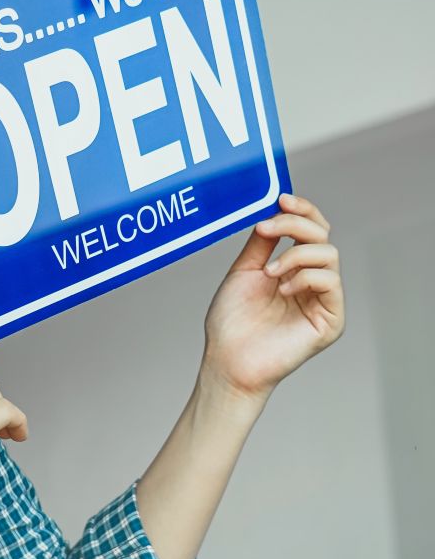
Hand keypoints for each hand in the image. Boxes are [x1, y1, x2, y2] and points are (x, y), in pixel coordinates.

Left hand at [201, 192, 345, 400]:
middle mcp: (311, 281)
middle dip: (296, 224)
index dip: (301, 210)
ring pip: (328, 254)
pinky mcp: (331, 320)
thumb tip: (273, 211)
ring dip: (294, 255)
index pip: (310, 230)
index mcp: (293, 268)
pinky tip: (281, 290)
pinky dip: (304, 277)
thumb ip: (261, 243)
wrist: (227, 360)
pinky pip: (330, 282)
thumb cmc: (231, 323)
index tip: (281, 198)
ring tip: (268, 273)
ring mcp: (323, 300)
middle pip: (322, 236)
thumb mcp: (243, 272)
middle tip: (268, 229)